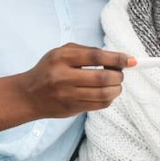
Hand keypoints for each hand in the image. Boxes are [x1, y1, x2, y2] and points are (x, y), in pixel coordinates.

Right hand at [18, 43, 134, 117]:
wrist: (28, 95)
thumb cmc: (49, 69)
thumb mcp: (61, 53)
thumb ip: (87, 52)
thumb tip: (118, 58)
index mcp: (62, 58)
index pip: (96, 57)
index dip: (117, 58)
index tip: (131, 60)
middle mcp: (63, 77)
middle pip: (103, 77)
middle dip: (119, 76)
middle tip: (120, 73)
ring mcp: (67, 95)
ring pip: (104, 94)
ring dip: (117, 89)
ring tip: (116, 84)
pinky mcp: (72, 109)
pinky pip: (99, 105)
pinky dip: (109, 98)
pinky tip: (107, 93)